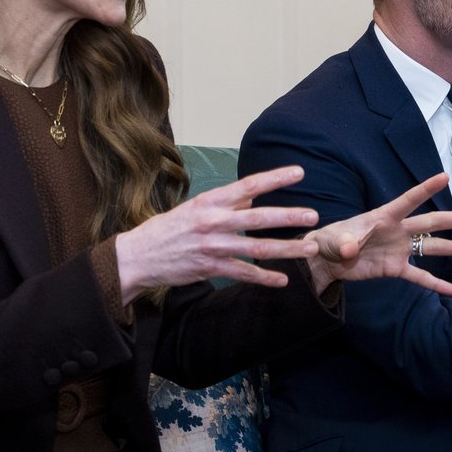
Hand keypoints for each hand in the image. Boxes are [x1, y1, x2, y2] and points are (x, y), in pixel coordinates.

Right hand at [113, 166, 322, 303]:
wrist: (138, 256)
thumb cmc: (169, 229)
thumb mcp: (196, 207)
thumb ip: (226, 203)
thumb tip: (254, 195)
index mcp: (210, 201)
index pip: (248, 185)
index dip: (275, 178)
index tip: (299, 172)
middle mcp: (213, 221)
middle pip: (258, 217)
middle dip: (289, 217)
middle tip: (314, 216)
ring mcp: (212, 246)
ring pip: (257, 248)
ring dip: (286, 249)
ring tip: (310, 248)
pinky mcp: (209, 268)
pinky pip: (243, 273)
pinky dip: (265, 277)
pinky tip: (283, 279)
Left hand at [304, 173, 451, 294]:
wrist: (326, 260)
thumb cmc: (330, 240)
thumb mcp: (335, 239)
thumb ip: (346, 242)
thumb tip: (351, 249)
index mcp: (384, 216)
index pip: (409, 200)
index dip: (426, 189)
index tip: (445, 176)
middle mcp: (398, 231)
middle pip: (431, 223)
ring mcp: (400, 250)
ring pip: (433, 248)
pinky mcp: (395, 269)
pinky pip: (419, 276)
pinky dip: (436, 283)